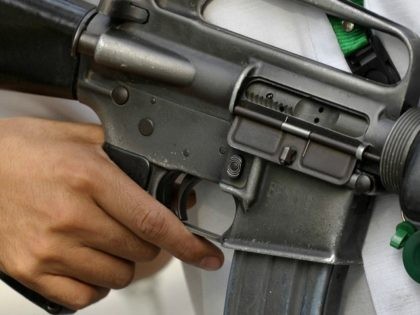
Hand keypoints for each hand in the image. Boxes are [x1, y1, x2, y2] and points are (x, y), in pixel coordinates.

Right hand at [0, 117, 222, 309]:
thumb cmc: (25, 152)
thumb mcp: (80, 138)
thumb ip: (129, 157)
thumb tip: (167, 186)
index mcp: (89, 178)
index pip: (153, 220)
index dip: (187, 242)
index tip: (206, 254)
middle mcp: (70, 216)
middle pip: (141, 250)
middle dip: (148, 241)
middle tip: (132, 225)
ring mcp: (50, 249)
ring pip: (118, 275)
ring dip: (123, 260)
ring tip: (105, 238)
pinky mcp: (32, 271)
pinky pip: (86, 295)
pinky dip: (97, 281)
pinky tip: (89, 260)